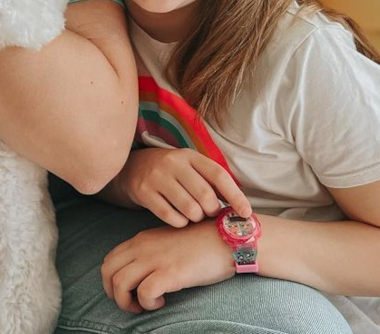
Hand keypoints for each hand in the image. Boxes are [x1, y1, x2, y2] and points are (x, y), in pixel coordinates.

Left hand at [101, 222, 234, 312]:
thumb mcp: (167, 241)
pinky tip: (163, 302)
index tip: (129, 292)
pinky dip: (148, 303)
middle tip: (133, 303)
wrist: (225, 238)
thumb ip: (150, 252)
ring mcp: (155, 259)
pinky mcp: (170, 273)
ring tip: (147, 305)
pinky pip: (144, 293)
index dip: (112, 281)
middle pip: (107, 272)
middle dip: (114, 294)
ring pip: (119, 283)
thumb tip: (140, 273)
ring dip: (128, 302)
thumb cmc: (200, 243)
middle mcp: (142, 247)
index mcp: (140, 240)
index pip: (109, 260)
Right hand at [118, 148, 250, 226]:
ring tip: (192, 214)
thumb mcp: (190, 168)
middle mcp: (173, 163)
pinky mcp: (144, 192)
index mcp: (190, 156)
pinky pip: (171, 217)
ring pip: (190, 209)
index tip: (246, 213)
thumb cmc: (172, 173)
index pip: (218, 175)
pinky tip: (178, 217)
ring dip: (196, 218)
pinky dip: (180, 223)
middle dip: (212, 211)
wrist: (132, 168)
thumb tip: (240, 207)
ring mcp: (157, 177)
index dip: (235, 196)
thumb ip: (212, 182)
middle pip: (205, 196)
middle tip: (209, 213)